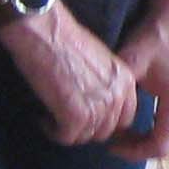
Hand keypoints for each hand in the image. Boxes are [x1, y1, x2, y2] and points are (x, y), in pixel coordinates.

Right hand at [0, 0, 140, 147]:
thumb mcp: (100, 61)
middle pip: (106, 130)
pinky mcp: (76, 115)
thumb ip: (105, 83)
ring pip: (86, 136)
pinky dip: (53, 131)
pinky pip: (67, 137)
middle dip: (86, 128)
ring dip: (68, 131)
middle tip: (65, 118)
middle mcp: (117, 95)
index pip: (125, 117)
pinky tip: (43, 118)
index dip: (104, 121)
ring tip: (52, 116)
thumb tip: (97, 103)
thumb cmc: (65, 40)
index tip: (86, 118)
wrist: (46, 31)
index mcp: (125, 80)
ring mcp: (99, 107)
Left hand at [114, 13, 168, 164]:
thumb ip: (118, 91)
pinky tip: (133, 122)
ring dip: (144, 141)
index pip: (159, 145)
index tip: (110, 145)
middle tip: (112, 141)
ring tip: (120, 133)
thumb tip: (97, 116)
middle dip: (138, 149)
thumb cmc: (155, 37)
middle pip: (165, 146)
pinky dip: (152, 131)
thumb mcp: (131, 62)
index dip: (133, 152)